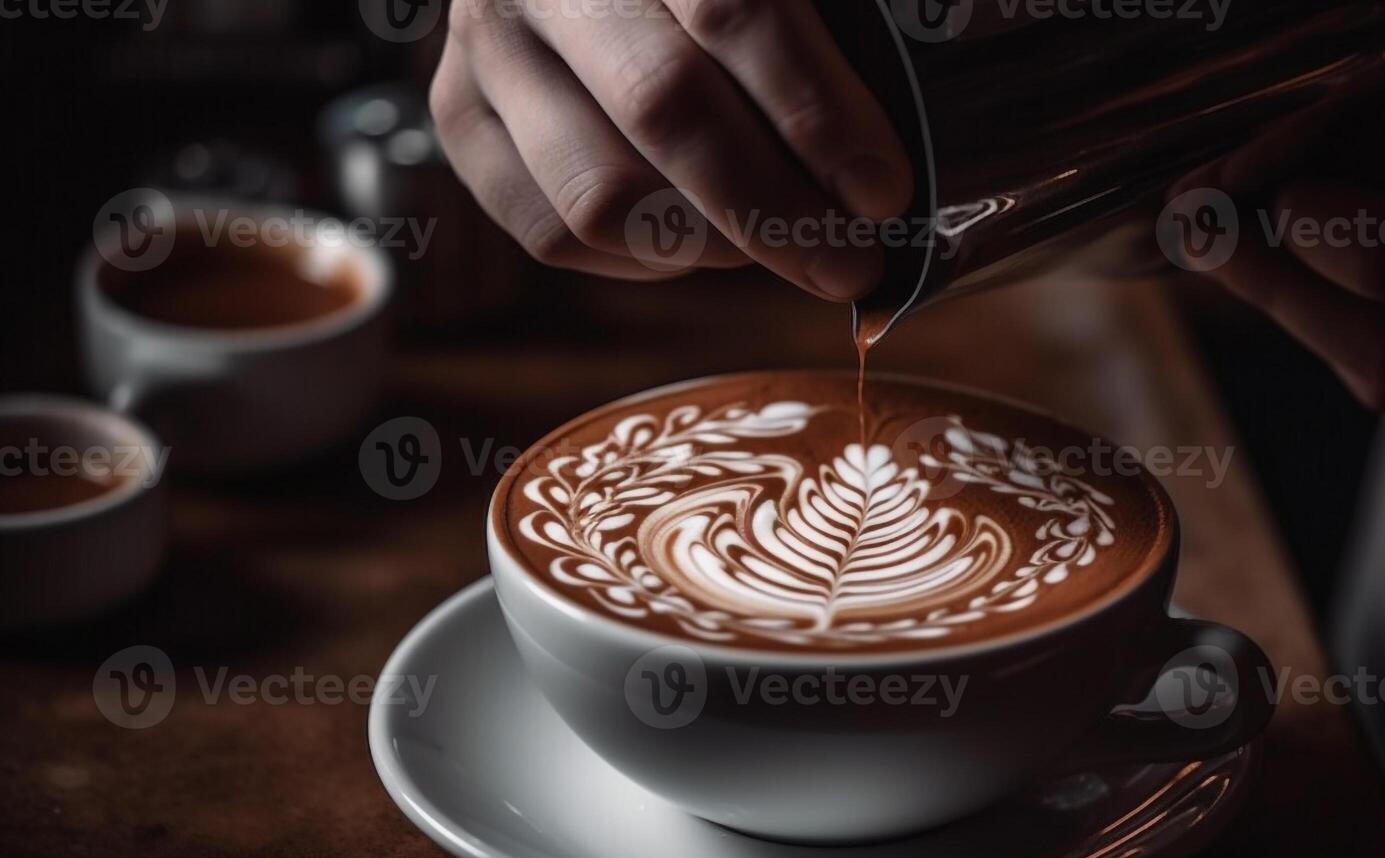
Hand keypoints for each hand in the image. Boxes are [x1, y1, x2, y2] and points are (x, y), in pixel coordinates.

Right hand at [429, 0, 912, 299]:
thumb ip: (831, 28)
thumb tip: (882, 158)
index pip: (731, 9)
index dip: (817, 112)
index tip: (882, 191)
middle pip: (665, 108)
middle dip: (776, 208)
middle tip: (848, 264)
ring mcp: (488, 45)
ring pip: (600, 192)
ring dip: (713, 245)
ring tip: (778, 247)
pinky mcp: (460, 115)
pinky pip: (549, 233)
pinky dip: (640, 262)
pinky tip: (696, 244)